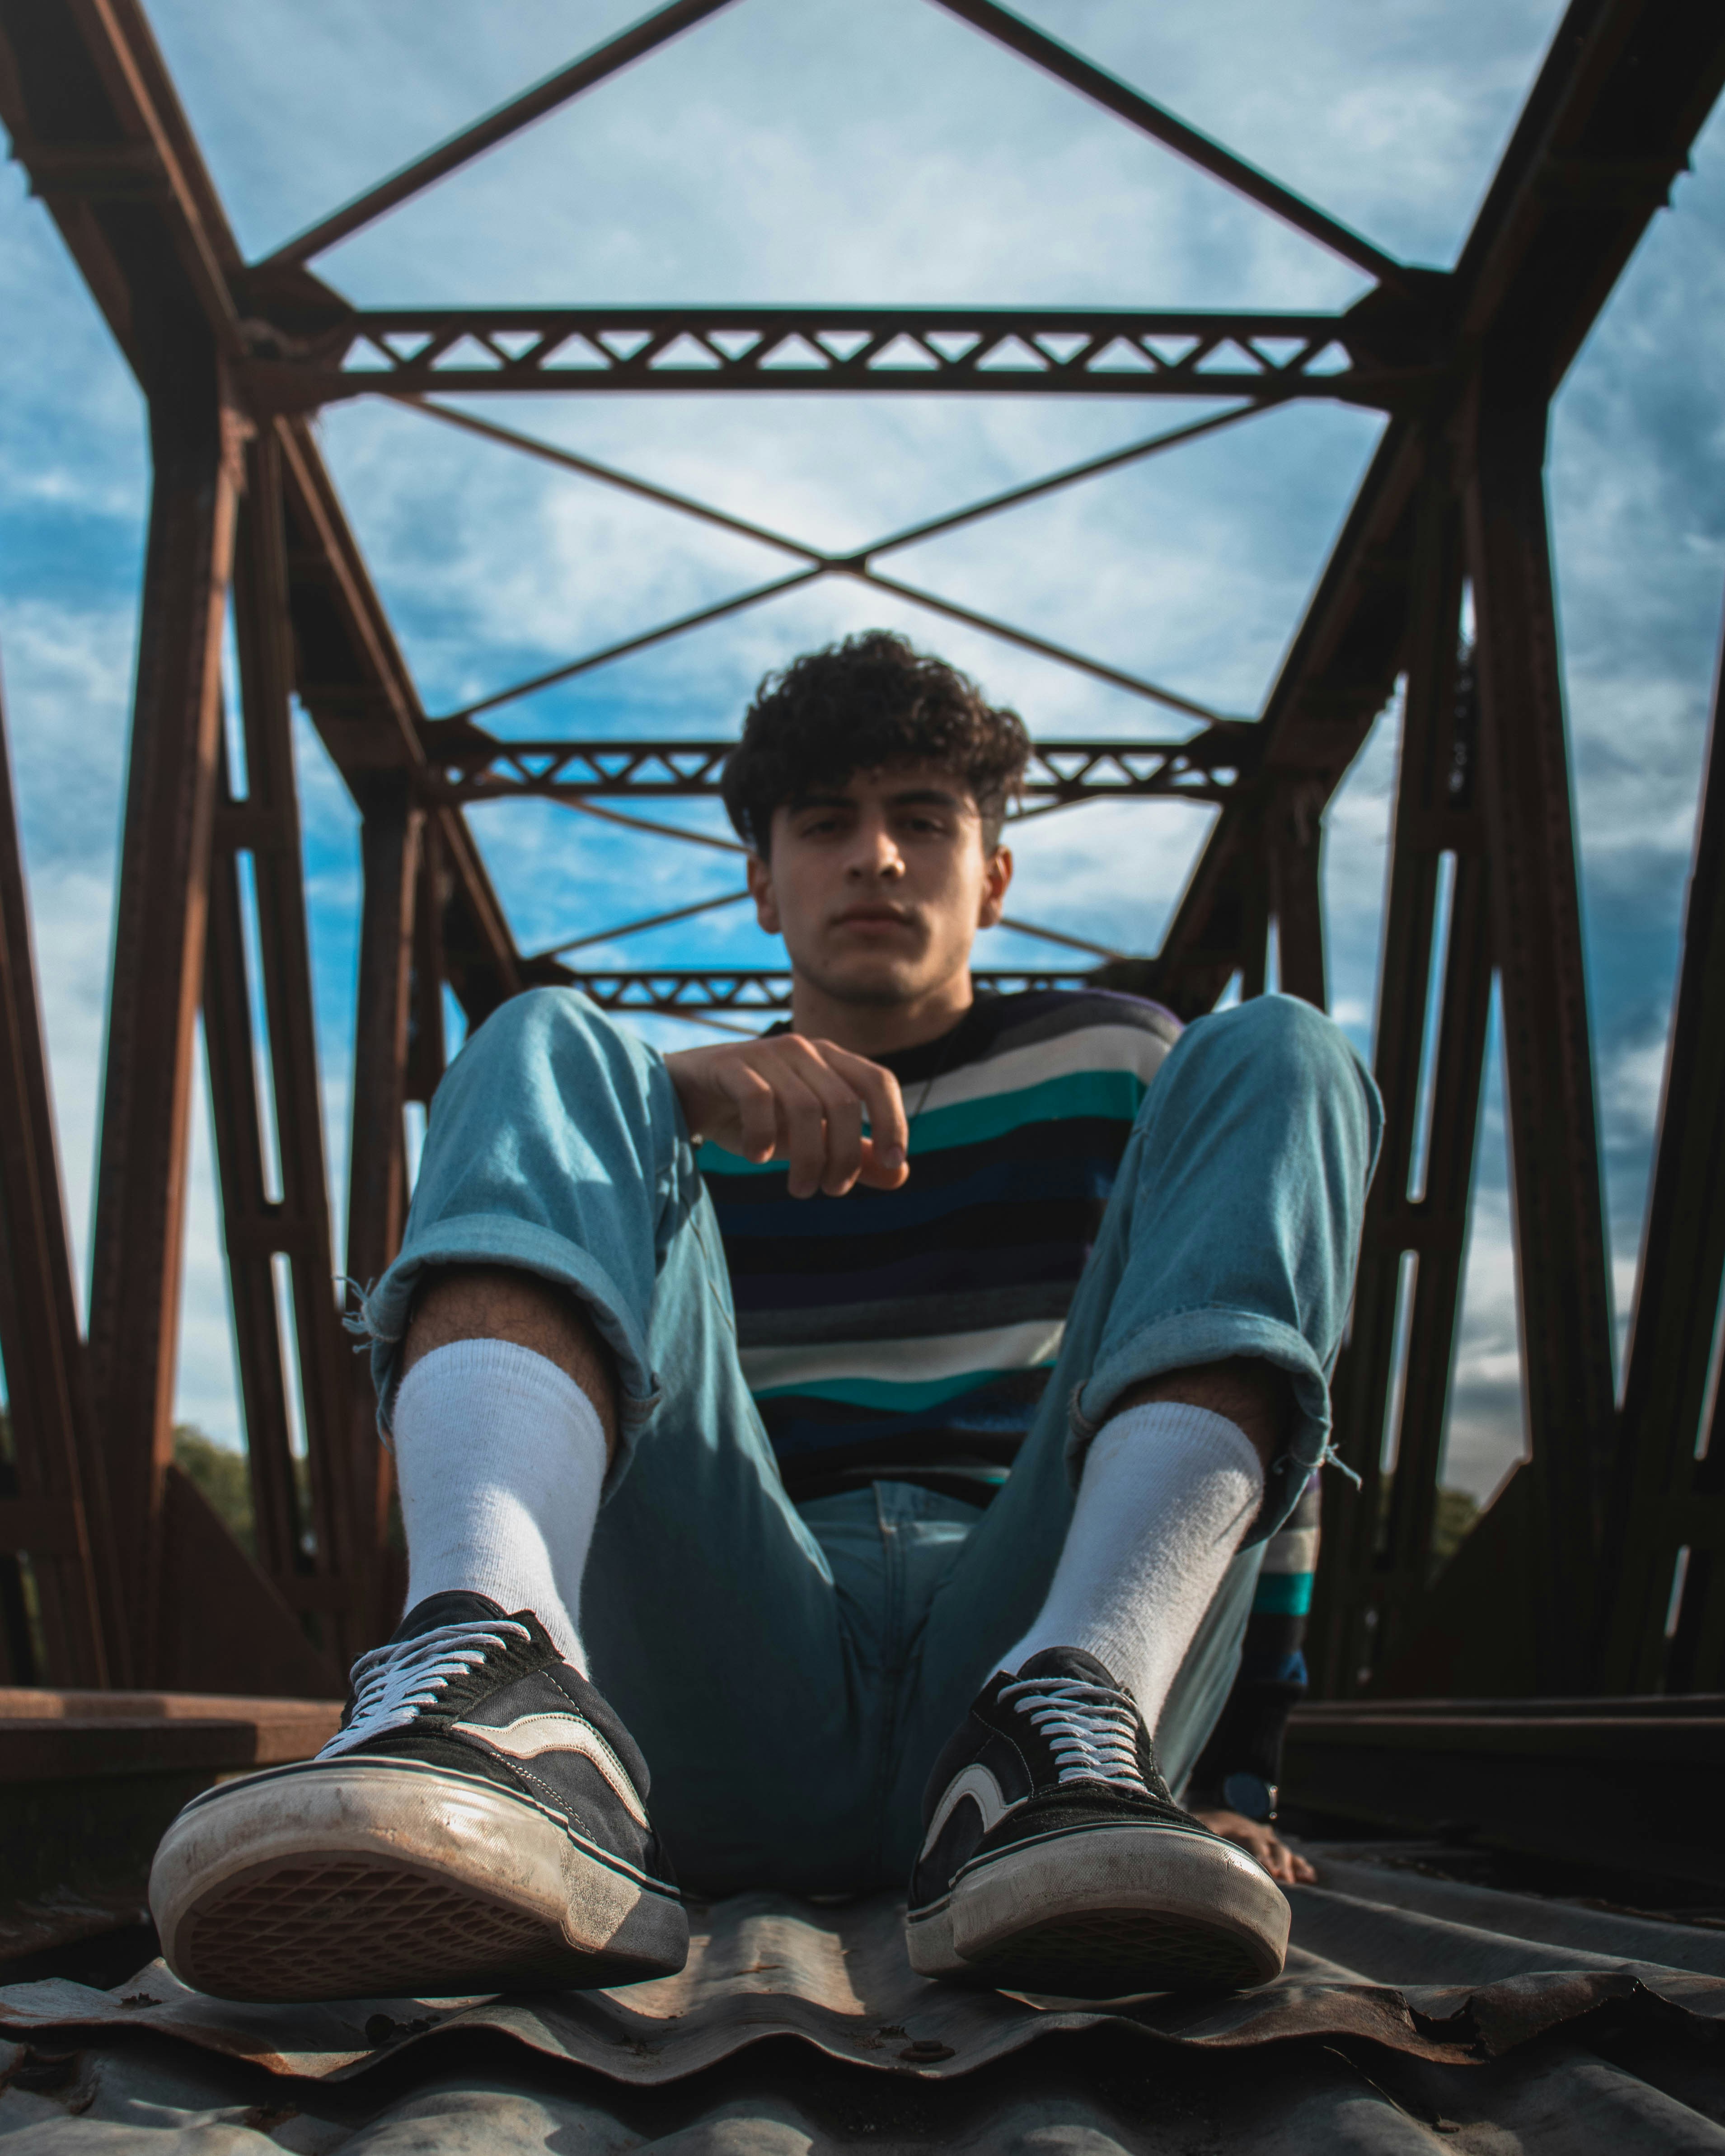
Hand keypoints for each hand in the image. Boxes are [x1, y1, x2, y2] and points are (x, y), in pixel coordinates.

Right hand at [666, 1035, 909, 1198]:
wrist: (685, 1097)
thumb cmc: (754, 1117)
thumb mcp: (807, 1140)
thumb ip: (852, 1154)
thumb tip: (900, 1174)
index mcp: (830, 1060)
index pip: (878, 1081)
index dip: (894, 1120)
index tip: (892, 1162)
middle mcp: (803, 1050)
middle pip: (844, 1104)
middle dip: (843, 1157)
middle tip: (830, 1191)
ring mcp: (765, 1053)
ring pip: (804, 1108)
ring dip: (807, 1159)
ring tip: (800, 1189)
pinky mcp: (728, 1064)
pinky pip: (758, 1100)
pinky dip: (763, 1136)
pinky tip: (759, 1158)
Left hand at [1190, 1808, 1314, 1885]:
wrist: (1221, 1816)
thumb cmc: (1207, 1828)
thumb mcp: (1200, 1829)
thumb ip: (1199, 1838)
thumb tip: (1188, 1853)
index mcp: (1239, 1829)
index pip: (1252, 1841)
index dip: (1261, 1855)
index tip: (1269, 1870)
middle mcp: (1257, 1833)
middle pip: (1272, 1846)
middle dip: (1279, 1862)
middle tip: (1284, 1879)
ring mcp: (1268, 1839)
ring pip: (1284, 1850)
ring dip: (1294, 1864)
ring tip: (1305, 1879)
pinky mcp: (1274, 1847)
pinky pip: (1291, 1855)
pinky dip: (1301, 1864)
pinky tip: (1310, 1877)